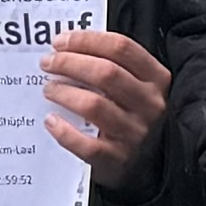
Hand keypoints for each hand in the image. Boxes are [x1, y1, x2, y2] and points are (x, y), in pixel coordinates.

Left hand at [43, 25, 173, 180]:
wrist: (145, 164)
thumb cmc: (131, 114)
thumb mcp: (136, 86)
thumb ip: (113, 65)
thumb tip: (67, 47)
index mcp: (157, 79)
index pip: (122, 48)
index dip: (86, 41)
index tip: (60, 41)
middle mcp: (150, 104)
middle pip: (106, 73)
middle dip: (70, 63)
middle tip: (48, 63)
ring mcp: (135, 133)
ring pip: (93, 105)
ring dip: (64, 93)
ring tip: (49, 89)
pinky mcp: (117, 158)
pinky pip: (86, 144)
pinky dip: (64, 131)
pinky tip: (51, 121)